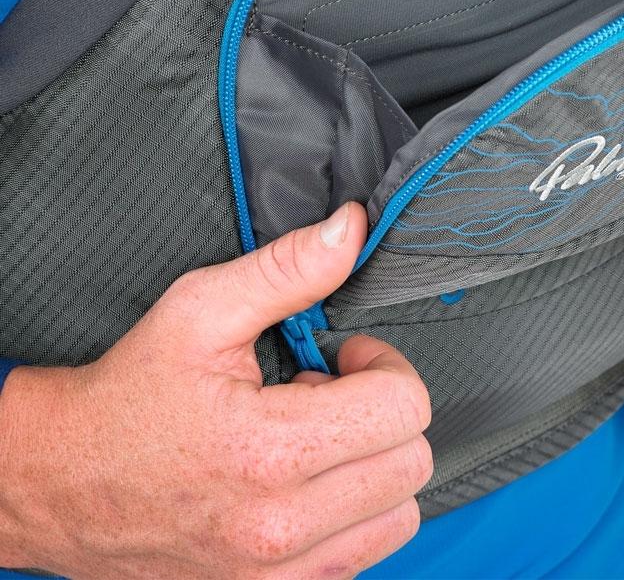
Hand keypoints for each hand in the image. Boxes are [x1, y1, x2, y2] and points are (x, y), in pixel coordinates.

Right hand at [0, 202, 432, 579]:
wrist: (61, 484)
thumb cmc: (129, 394)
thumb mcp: (200, 310)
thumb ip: (288, 268)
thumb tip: (352, 228)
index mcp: (270, 449)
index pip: (404, 406)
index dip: (383, 364)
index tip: (342, 355)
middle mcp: (280, 526)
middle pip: (411, 460)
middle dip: (381, 412)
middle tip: (327, 393)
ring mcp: (277, 574)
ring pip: (400, 513)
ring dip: (373, 466)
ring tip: (315, 440)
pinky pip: (364, 552)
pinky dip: (354, 514)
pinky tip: (305, 483)